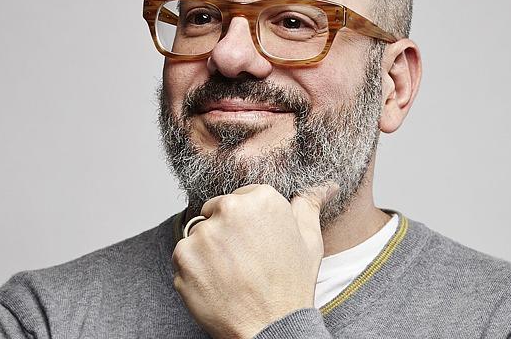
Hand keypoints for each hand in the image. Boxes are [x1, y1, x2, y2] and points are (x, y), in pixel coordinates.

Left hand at [172, 183, 337, 337]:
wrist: (272, 328)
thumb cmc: (292, 285)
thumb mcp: (310, 240)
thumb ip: (309, 205)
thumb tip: (326, 186)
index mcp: (261, 198)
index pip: (240, 199)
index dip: (246, 225)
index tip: (255, 244)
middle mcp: (230, 209)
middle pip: (216, 212)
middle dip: (225, 233)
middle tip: (244, 261)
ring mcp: (204, 233)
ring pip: (199, 235)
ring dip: (209, 252)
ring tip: (232, 275)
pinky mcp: (184, 256)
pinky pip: (184, 257)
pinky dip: (195, 270)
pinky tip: (217, 284)